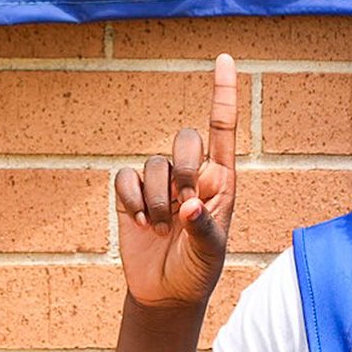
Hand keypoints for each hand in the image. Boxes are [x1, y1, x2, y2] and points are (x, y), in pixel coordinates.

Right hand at [114, 54, 237, 308]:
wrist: (166, 293)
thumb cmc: (198, 269)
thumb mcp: (210, 252)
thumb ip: (204, 226)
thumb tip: (190, 205)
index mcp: (221, 178)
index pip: (223, 127)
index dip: (223, 93)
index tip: (225, 59)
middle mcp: (192, 172)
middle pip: (185, 139)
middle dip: (182, 170)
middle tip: (184, 206)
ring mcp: (161, 182)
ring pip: (153, 164)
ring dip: (157, 200)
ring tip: (163, 227)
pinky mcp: (132, 194)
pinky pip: (125, 179)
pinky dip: (132, 202)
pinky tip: (142, 224)